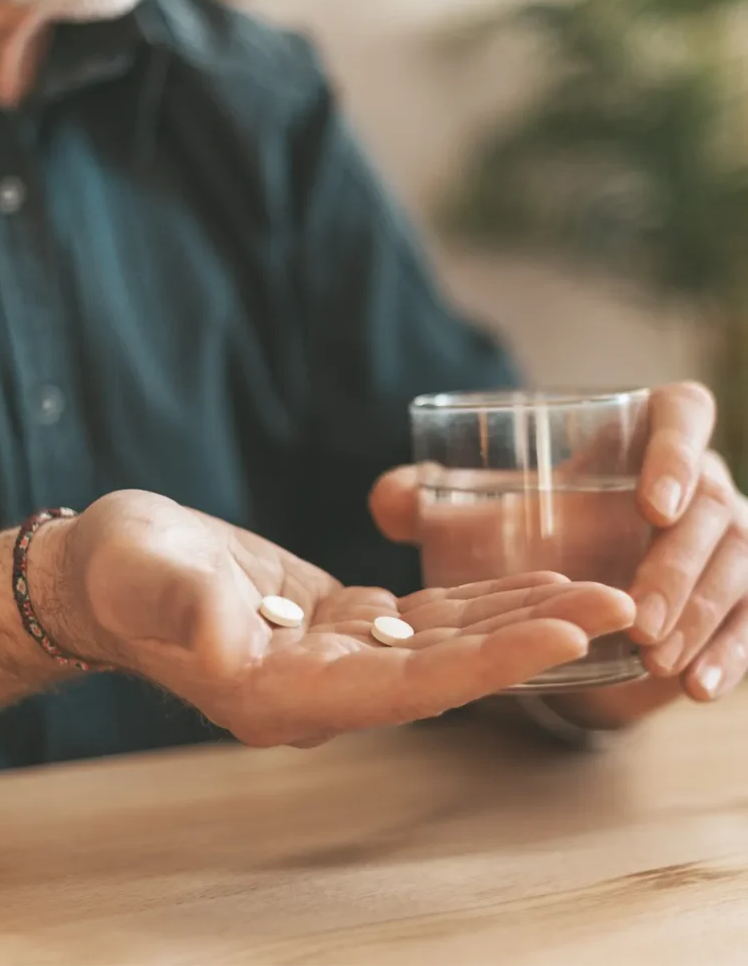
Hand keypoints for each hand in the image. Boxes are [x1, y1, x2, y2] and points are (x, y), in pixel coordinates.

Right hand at [40, 490, 633, 747]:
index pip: (402, 689)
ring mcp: (334, 660)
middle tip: (620, 606)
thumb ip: (179, 606)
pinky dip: (477, 601)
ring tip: (594, 591)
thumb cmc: (119, 572)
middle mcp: (319, 690)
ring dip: (519, 620)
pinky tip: (525, 580)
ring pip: (445, 646)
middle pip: (445, 673)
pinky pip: (423, 619)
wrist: (110, 572)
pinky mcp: (340, 624)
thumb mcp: (138, 574)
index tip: (562, 635)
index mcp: (277, 694)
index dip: (484, 663)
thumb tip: (221, 637)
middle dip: (531, 642)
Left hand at [370, 382, 747, 728]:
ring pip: (741, 564)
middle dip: (679, 563)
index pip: (683, 413)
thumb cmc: (527, 534)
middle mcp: (695, 481)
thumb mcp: (476, 518)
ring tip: (656, 658)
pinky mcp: (736, 594)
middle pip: (714, 505)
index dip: (677, 449)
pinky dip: (732, 653)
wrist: (571, 591)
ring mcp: (726, 539)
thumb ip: (426, 502)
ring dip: (704, 613)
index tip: (650, 503)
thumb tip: (389, 500)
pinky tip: (697, 689)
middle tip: (636, 614)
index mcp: (641, 437)